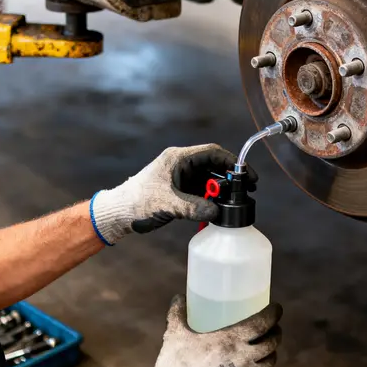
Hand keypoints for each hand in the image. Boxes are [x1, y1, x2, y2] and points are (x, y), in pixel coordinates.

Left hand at [89, 144, 257, 244]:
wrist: (119, 213)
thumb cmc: (137, 201)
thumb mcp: (167, 204)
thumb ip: (193, 207)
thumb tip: (216, 212)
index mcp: (178, 159)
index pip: (212, 153)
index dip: (231, 162)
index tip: (246, 174)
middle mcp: (182, 165)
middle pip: (214, 166)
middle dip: (231, 177)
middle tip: (248, 189)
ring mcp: (181, 179)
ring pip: (209, 180)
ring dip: (222, 190)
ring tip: (237, 201)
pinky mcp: (180, 192)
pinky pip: (202, 192)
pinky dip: (212, 199)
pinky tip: (220, 209)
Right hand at [130, 296, 281, 366]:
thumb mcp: (174, 335)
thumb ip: (178, 314)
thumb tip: (178, 298)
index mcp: (232, 339)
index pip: (262, 323)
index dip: (273, 313)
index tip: (276, 308)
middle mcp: (245, 358)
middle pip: (271, 343)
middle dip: (275, 333)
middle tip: (273, 328)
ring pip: (269, 363)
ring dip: (271, 354)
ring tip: (267, 350)